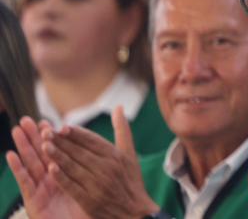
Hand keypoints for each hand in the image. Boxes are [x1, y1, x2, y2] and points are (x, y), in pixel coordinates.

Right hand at [5, 117, 90, 218]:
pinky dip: (18, 169)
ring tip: (17, 131)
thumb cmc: (91, 211)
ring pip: (32, 165)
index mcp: (67, 176)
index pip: (59, 153)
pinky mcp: (34, 203)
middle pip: (43, 156)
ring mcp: (42, 192)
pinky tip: (11, 156)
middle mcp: (52, 183)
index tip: (47, 121)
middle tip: (26, 120)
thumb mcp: (94, 187)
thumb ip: (96, 167)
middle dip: (34, 138)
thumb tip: (102, 148)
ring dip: (23, 147)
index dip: (52, 138)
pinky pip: (26, 183)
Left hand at [41, 107, 159, 218]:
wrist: (134, 212)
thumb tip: (118, 107)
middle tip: (45, 132)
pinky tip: (50, 169)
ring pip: (74, 167)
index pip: (92, 140)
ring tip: (44, 146)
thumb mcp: (129, 154)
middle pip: (80, 152)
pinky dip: (62, 178)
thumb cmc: (130, 180)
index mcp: (116, 156)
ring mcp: (98, 185)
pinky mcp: (90, 201)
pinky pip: (73, 186)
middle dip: (62, 142)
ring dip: (58, 156)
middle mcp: (107, 168)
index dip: (76, 133)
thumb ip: (122, 130)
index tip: (61, 126)